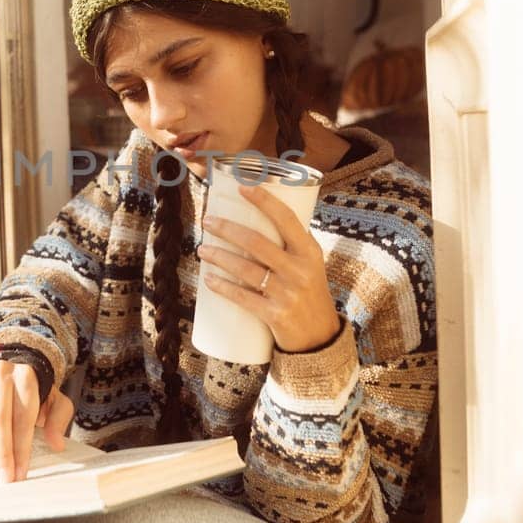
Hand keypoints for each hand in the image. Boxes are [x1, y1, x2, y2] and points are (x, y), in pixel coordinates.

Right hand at [0, 360, 73, 481]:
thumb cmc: (36, 393)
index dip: (21, 448)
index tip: (20, 473)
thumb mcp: (56, 401)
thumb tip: (57, 444)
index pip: (22, 417)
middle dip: (1, 454)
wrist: (13, 373)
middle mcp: (0, 374)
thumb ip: (59, 420)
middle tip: (4, 479)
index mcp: (25, 376)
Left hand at [197, 184, 341, 354]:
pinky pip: (243, 297)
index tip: (242, 186)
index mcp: (309, 251)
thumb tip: (257, 215)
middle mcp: (300, 269)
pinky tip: (208, 280)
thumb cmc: (308, 292)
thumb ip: (290, 243)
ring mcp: (287, 293)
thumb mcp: (309, 264)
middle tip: (208, 220)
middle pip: (256, 242)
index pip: (286, 219)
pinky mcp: (275, 315)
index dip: (264, 200)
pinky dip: (222, 287)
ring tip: (202, 249)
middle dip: (227, 228)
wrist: (319, 336)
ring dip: (218, 256)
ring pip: (244, 268)